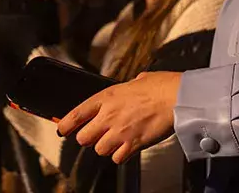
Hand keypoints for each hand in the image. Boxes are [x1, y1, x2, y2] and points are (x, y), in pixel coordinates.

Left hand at [58, 72, 180, 163]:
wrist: (176, 98)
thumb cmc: (160, 86)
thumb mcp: (137, 80)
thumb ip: (127, 88)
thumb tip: (131, 87)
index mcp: (107, 96)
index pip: (77, 113)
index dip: (65, 124)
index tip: (62, 129)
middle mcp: (109, 116)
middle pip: (83, 138)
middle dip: (88, 138)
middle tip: (96, 135)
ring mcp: (120, 132)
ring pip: (99, 150)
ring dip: (106, 147)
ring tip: (116, 141)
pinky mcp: (133, 144)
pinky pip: (117, 158)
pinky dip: (121, 156)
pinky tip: (127, 148)